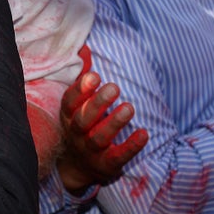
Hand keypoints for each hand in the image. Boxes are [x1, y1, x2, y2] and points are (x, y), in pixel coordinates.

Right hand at [56, 45, 149, 193]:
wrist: (78, 166)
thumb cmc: (81, 125)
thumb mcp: (77, 104)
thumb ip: (84, 79)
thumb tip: (85, 48)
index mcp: (68, 116)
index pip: (70, 102)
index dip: (81, 90)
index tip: (95, 76)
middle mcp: (76, 133)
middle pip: (83, 120)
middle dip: (98, 103)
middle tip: (115, 87)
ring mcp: (89, 151)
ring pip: (99, 138)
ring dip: (114, 123)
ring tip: (129, 107)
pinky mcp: (105, 165)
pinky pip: (117, 157)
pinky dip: (131, 146)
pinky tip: (144, 133)